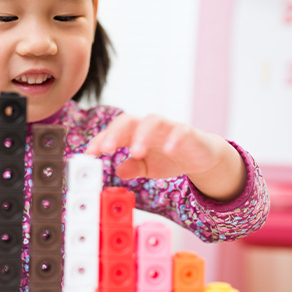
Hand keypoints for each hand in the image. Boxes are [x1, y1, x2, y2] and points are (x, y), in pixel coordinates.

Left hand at [84, 114, 245, 199]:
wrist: (201, 156)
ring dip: (141, 136)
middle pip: (128, 120)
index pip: (114, 132)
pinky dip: (173, 139)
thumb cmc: (171, 157)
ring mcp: (168, 127)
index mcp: (135, 134)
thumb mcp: (148, 168)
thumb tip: (119, 171)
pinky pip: (179, 130)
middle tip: (106, 150)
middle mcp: (149, 127)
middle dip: (115, 133)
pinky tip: (168, 151)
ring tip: (135, 152)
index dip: (100, 141)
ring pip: (152, 121)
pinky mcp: (187, 132)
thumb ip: (133, 168)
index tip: (90, 154)